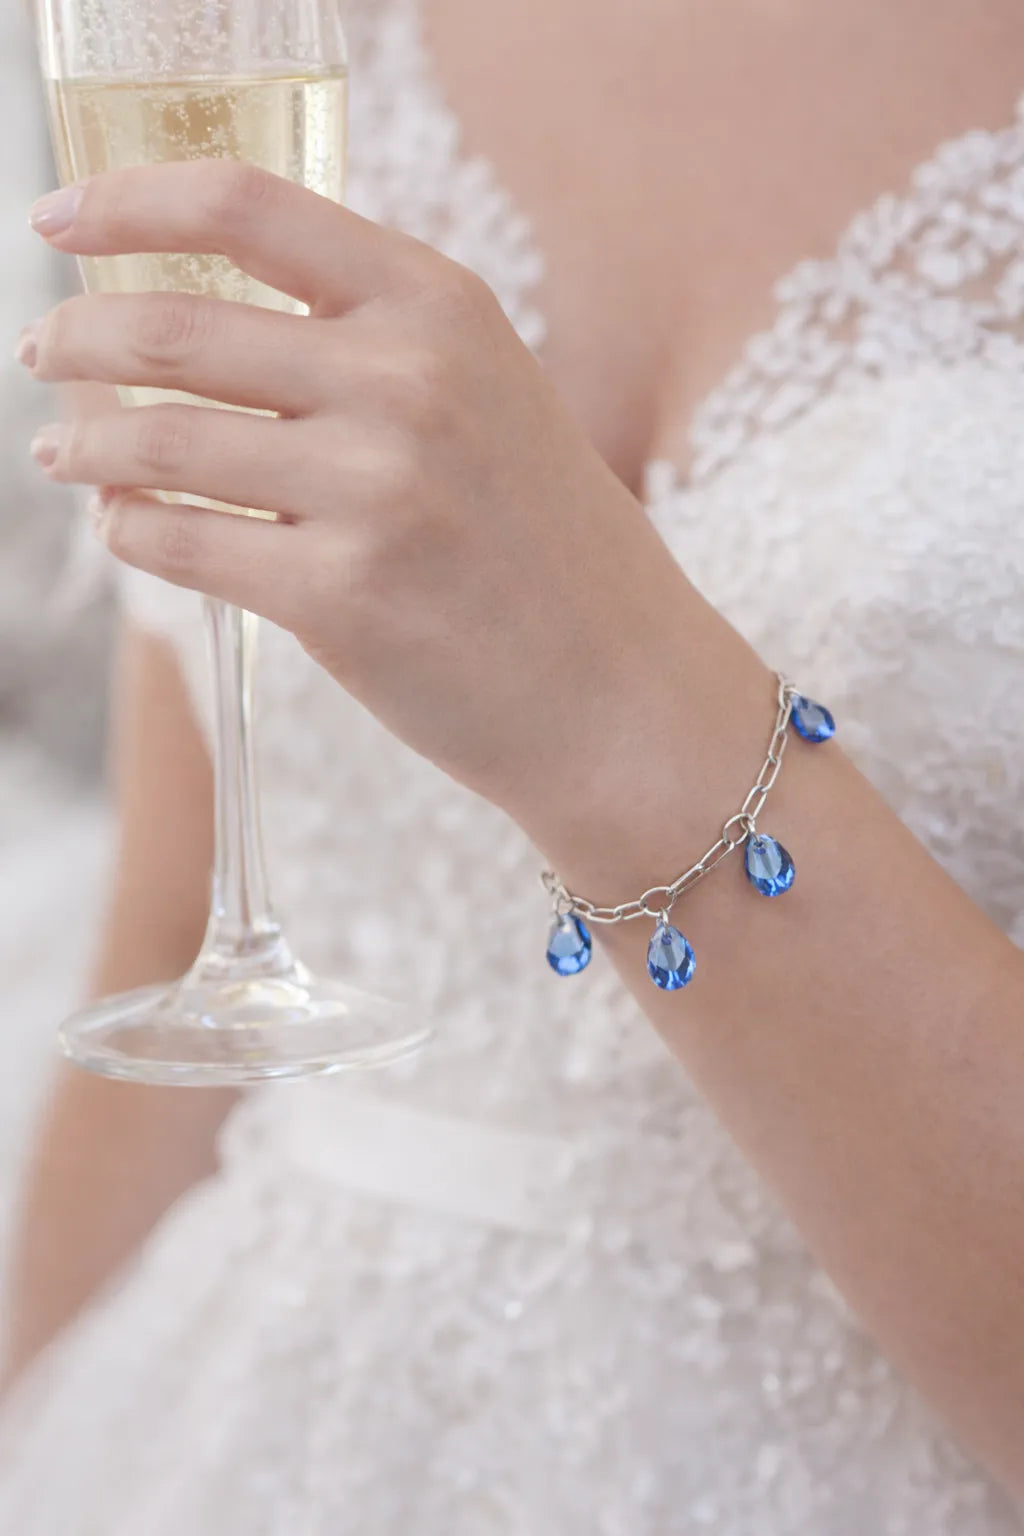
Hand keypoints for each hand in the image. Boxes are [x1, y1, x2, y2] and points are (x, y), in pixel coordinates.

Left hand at [21, 162, 718, 840]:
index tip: (61, 218)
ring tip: (61, 456)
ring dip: (83, 446)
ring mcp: (374, 492)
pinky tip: (127, 527)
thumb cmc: (548, 549)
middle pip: (176, 329)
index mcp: (441, 308)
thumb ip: (372, 347)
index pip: (247, 207)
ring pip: (159, 442)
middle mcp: (406, 383)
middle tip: (44, 354)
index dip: (130, 201)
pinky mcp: (339, 598)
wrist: (622, 690)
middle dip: (77, 338)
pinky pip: (179, 542)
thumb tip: (209, 328)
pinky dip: (130, 529)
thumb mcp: (489, 399)